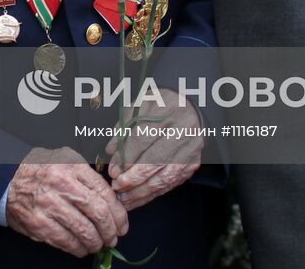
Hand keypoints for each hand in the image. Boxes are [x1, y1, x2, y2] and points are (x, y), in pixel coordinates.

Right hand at [5, 146, 128, 256]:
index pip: (104, 192)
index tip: (122, 224)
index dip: (118, 213)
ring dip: (96, 242)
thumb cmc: (40, 170)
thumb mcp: (65, 159)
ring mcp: (49, 205)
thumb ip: (87, 174)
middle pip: (98, 213)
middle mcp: (61, 184)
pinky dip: (79, 249)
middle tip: (113, 238)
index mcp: (71, 166)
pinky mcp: (39, 223)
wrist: (6, 180)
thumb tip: (112, 197)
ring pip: (84, 231)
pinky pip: (66, 241)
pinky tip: (82, 248)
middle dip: (111, 230)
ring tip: (99, 244)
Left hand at [105, 88, 201, 210]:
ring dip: (142, 191)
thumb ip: (124, 127)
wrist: (189, 107)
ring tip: (124, 198)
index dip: (126, 158)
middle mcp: (181, 131)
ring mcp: (190, 150)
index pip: (143, 139)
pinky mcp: (193, 164)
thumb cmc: (160, 106)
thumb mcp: (140, 106)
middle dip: (133, 178)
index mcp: (166, 112)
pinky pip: (171, 183)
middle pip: (155, 161)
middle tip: (117, 186)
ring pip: (164, 177)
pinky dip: (153, 193)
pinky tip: (138, 198)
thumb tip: (112, 150)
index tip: (113, 170)